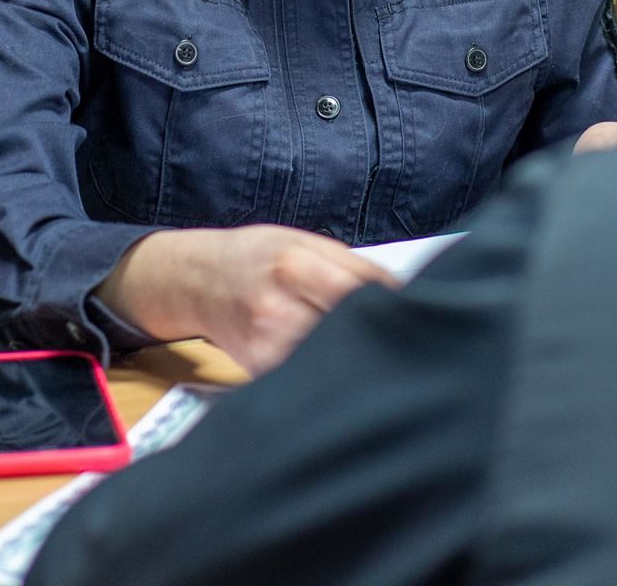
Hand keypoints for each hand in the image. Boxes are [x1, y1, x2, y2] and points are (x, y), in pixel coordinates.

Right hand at [97, 226, 398, 374]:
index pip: (360, 293)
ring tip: (366, 349)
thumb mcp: (307, 242)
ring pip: (330, 358)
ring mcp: (264, 344)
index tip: (417, 313)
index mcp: (294, 266)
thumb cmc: (259, 256)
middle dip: (378, 334)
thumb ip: (355, 268)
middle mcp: (277, 308)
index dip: (395, 305)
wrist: (199, 279)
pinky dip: (326, 370)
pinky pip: (304, 374)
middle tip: (402, 338)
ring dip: (355, 357)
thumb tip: (407, 294)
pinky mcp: (258, 369)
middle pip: (348, 331)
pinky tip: (335, 362)